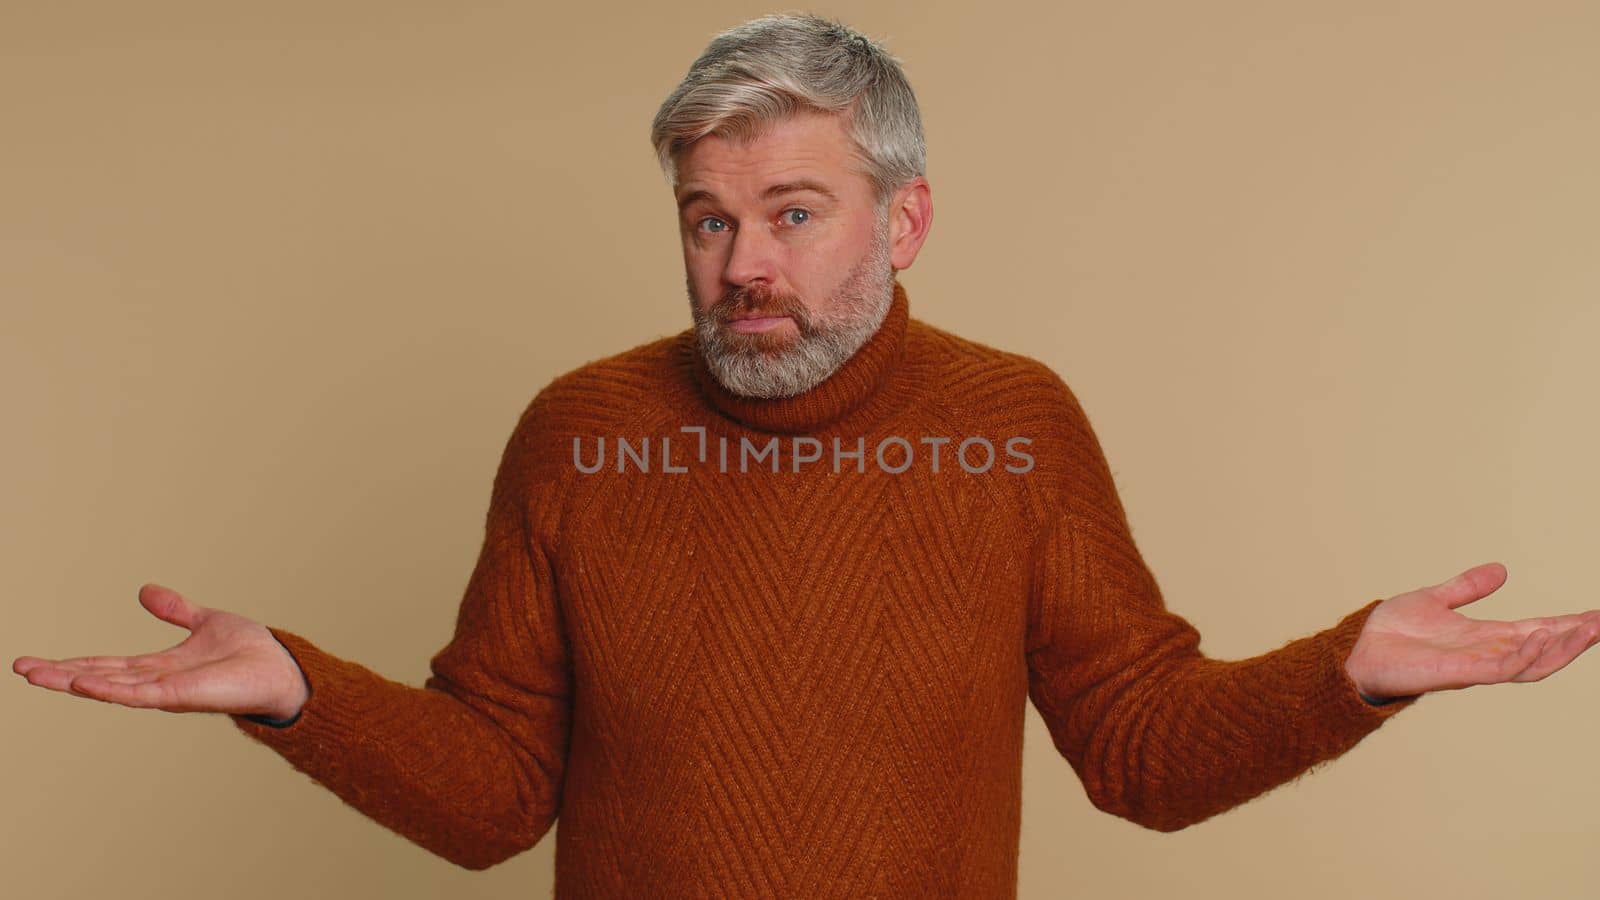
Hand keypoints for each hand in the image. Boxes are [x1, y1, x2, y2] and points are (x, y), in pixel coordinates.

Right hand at [12, 583, 309, 720]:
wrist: (280, 668)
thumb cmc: (249, 652)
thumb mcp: (205, 621)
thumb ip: (175, 610)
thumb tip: (144, 591)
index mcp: (159, 666)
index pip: (106, 664)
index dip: (71, 664)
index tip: (35, 662)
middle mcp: (156, 682)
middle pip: (98, 677)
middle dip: (60, 675)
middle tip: (21, 668)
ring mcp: (166, 691)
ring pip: (110, 687)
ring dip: (73, 681)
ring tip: (37, 675)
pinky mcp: (181, 695)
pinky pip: (140, 695)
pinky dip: (111, 690)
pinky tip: (84, 684)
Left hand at [1345, 562, 1599, 699]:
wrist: (1358, 652)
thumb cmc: (1393, 634)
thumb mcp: (1434, 599)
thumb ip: (1467, 588)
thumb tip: (1502, 570)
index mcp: (1485, 637)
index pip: (1538, 630)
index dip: (1568, 624)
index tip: (1598, 615)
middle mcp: (1487, 654)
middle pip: (1544, 649)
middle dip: (1576, 638)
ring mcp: (1475, 666)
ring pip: (1531, 663)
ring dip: (1560, 649)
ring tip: (1586, 631)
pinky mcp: (1458, 675)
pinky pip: (1499, 669)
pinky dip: (1523, 656)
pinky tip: (1539, 639)